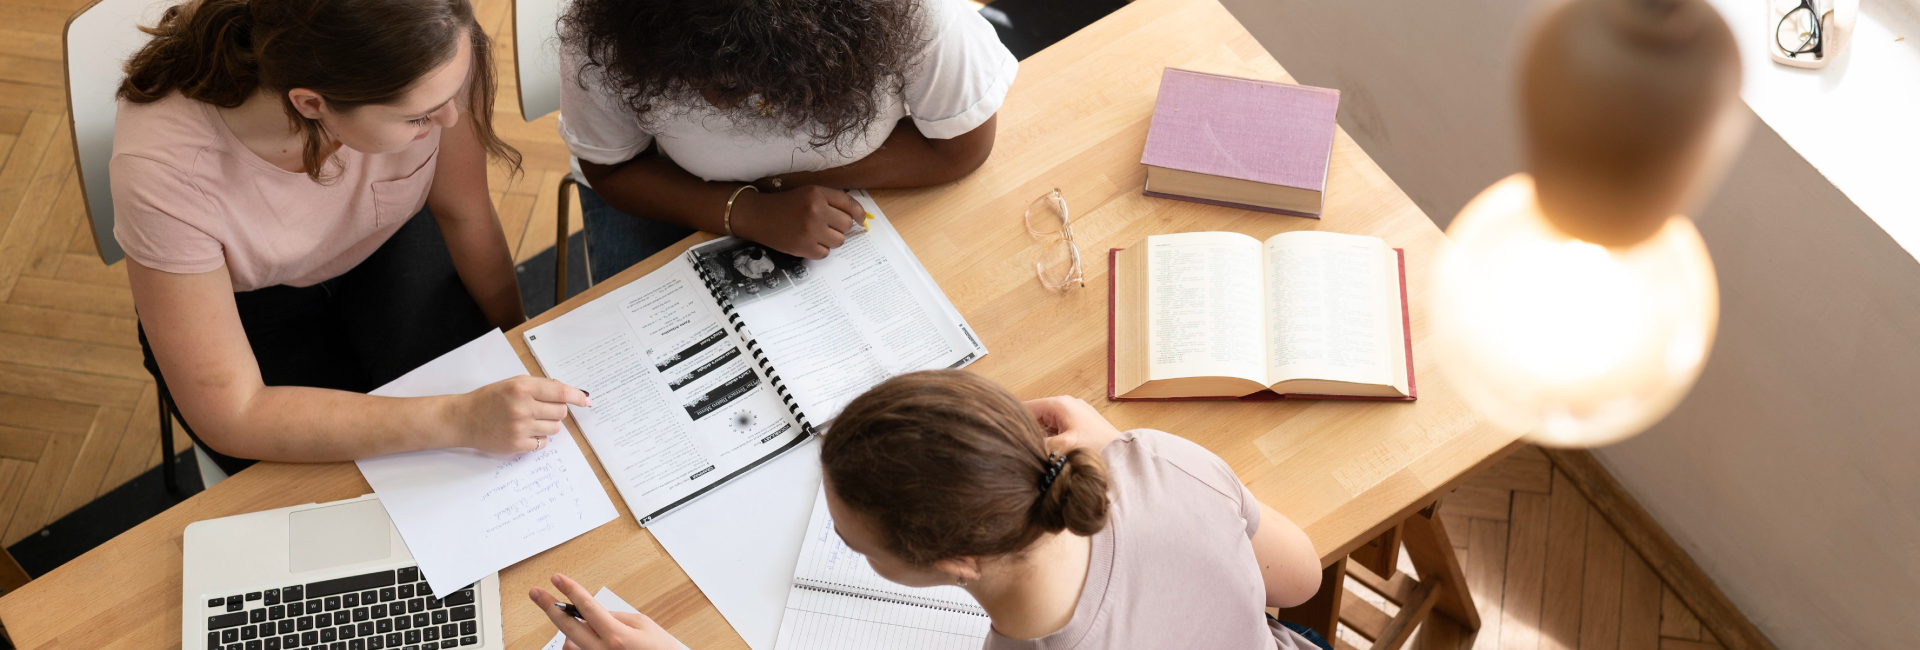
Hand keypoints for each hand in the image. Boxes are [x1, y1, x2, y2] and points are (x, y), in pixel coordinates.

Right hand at [450, 376, 590, 453]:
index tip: (586, 400)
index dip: (577, 396)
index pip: (560, 392)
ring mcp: (520, 427)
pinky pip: (543, 443)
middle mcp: (522, 407)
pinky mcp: (516, 444)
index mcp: (522, 387)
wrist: (463, 418)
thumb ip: (540, 386)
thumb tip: (569, 392)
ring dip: (549, 425)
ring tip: (532, 421)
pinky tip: (526, 432)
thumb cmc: (489, 399)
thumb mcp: (513, 383)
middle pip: (561, 412)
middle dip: (557, 411)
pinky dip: (539, 438)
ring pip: (555, 429)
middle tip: (542, 410)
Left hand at [530, 573, 683, 649]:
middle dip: (549, 607)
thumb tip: (595, 612)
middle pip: (568, 626)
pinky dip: (573, 645)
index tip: (557, 579)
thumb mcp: (643, 625)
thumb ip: (616, 616)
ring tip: (566, 618)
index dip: (570, 590)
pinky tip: (574, 640)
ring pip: (568, 644)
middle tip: (536, 594)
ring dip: (566, 630)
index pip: (587, 607)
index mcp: (617, 636)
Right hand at [731, 185, 860, 258]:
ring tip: (816, 234)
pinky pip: (825, 253)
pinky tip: (808, 242)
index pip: (849, 204)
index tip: (860, 220)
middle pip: (846, 225)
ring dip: (831, 239)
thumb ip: (831, 201)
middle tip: (826, 225)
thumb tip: (857, 217)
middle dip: (839, 227)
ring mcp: (810, 230)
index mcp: (818, 194)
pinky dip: (819, 250)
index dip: (859, 214)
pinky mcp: (804, 247)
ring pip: (839, 241)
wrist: (759, 216)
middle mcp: (816, 211)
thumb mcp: (808, 193)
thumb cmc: (787, 204)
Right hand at [1024, 396, 1121, 452]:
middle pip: (1035, 416)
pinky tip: (1055, 453)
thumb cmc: (1097, 448)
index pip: (1025, 408)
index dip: (1015, 424)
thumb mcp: (1063, 448)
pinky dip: (1053, 440)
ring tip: (1043, 453)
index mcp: (1059, 403)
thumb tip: (1022, 448)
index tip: (1009, 440)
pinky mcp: (1080, 423)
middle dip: (1030, 433)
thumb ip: (1039, 445)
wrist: (1123, 456)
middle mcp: (1066, 403)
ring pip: (1046, 424)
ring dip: (1042, 438)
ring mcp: (1074, 412)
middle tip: (1028, 451)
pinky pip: (1057, 429)